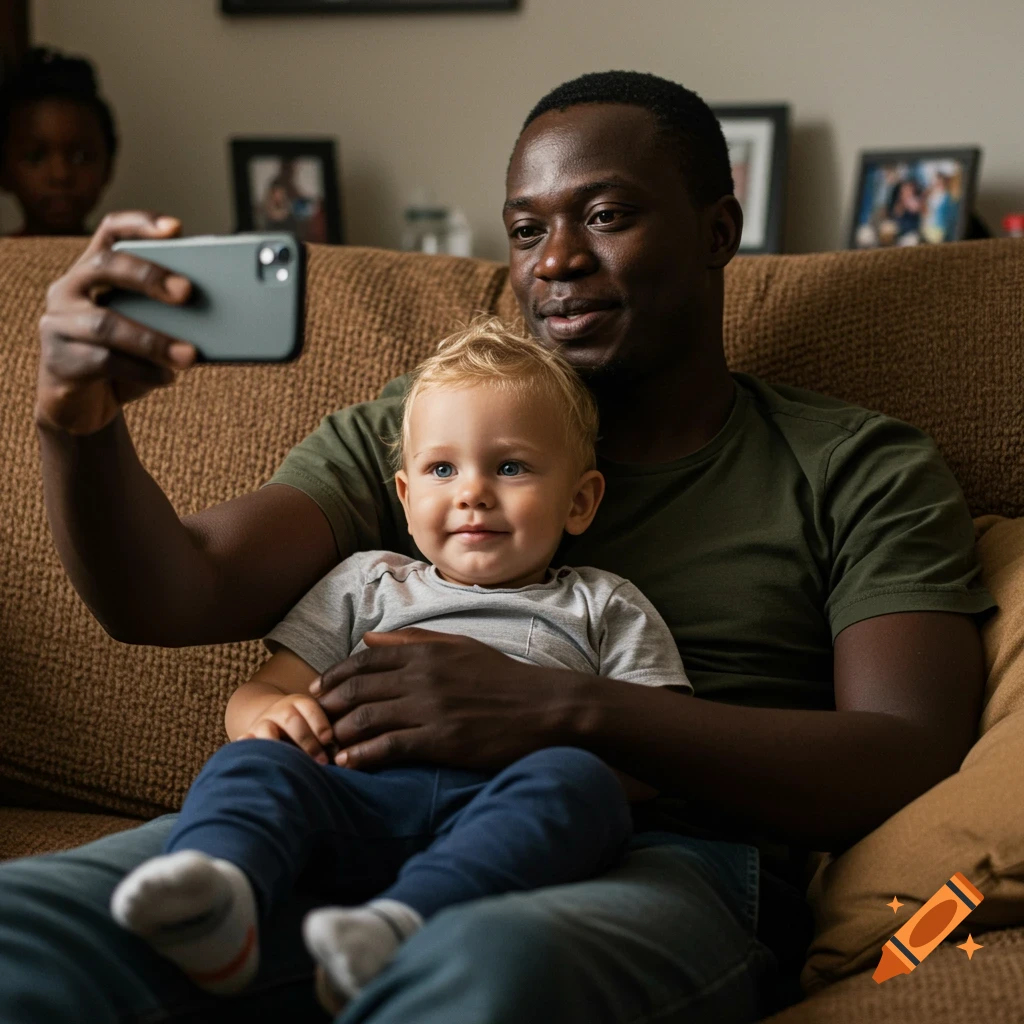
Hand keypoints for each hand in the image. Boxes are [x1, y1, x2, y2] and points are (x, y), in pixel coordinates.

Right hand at [36, 211, 196, 435]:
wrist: (85, 407)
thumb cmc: (124, 361)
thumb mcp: (147, 332)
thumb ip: (168, 315)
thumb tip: (216, 313)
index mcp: (93, 272)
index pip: (110, 232)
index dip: (140, 224)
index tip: (176, 228)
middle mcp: (67, 290)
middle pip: (104, 267)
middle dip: (149, 276)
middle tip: (188, 292)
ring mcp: (58, 325)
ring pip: (106, 324)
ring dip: (153, 340)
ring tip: (190, 355)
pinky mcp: (58, 363)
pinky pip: (104, 362)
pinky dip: (142, 371)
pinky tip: (167, 378)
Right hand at [237, 693, 334, 764]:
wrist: (272, 719)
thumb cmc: (304, 728)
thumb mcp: (314, 723)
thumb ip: (327, 735)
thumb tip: (345, 755)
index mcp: (299, 703)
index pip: (310, 708)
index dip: (319, 722)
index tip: (329, 739)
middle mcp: (280, 710)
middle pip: (292, 720)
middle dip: (307, 741)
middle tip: (321, 761)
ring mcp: (262, 724)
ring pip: (267, 732)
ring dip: (280, 748)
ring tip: (290, 766)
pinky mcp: (248, 738)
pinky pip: (245, 743)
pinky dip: (247, 748)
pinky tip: (253, 759)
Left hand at [311, 627, 576, 769]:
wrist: (544, 709)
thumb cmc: (503, 679)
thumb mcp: (460, 647)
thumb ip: (413, 641)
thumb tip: (368, 637)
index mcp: (427, 653)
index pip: (365, 659)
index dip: (335, 675)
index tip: (317, 691)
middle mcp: (423, 677)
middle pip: (358, 688)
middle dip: (327, 705)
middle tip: (312, 721)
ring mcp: (431, 709)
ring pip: (366, 718)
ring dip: (339, 733)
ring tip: (324, 746)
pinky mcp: (441, 741)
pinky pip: (389, 747)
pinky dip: (362, 756)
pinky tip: (348, 765)